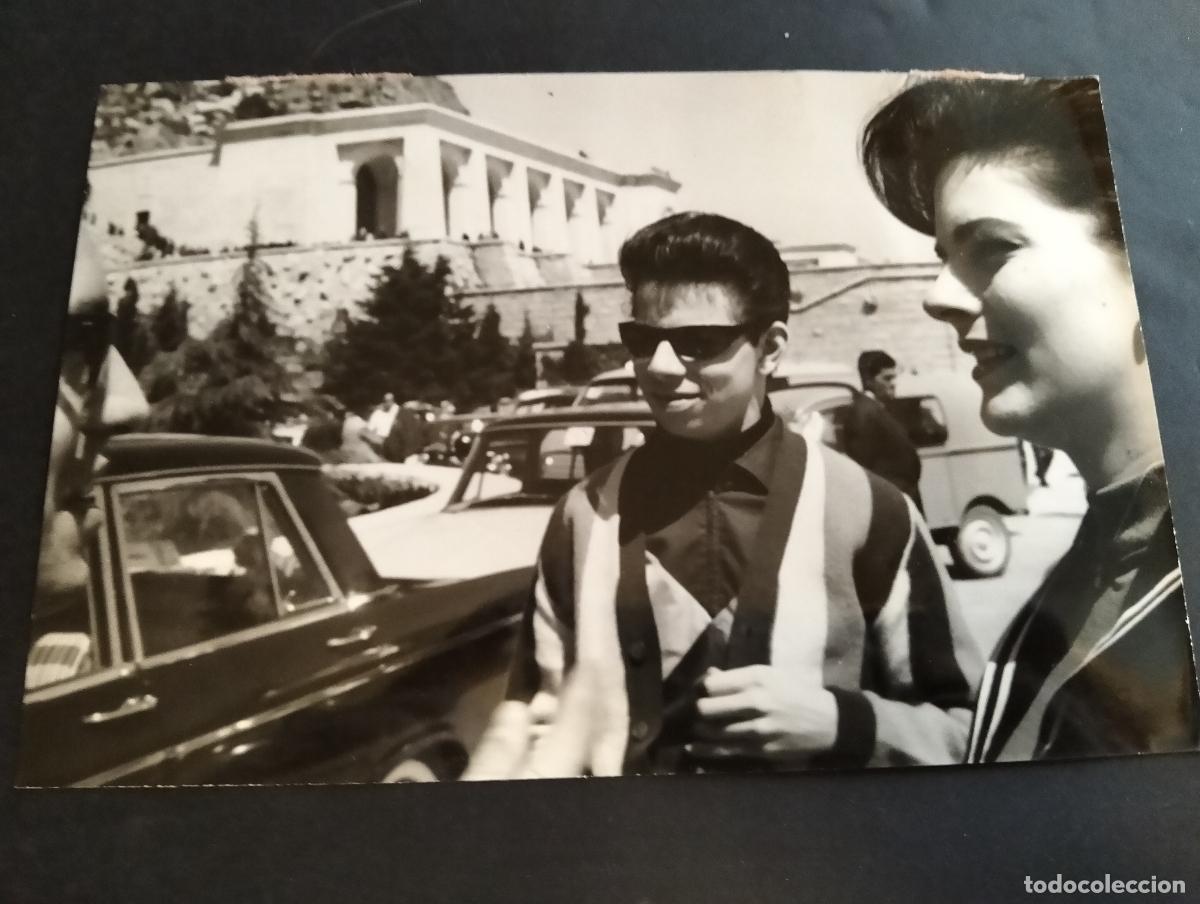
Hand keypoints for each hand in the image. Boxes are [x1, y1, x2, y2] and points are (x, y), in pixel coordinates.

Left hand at [690, 665, 837, 761]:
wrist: (828, 721)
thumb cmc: (796, 692)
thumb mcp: (770, 675)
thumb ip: (738, 677)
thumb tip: (709, 676)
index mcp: (757, 678)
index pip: (712, 684)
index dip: (700, 689)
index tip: (698, 692)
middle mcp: (756, 701)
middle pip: (707, 708)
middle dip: (697, 710)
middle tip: (695, 712)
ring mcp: (759, 728)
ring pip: (714, 732)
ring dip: (700, 730)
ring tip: (694, 728)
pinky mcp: (762, 749)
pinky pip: (727, 751)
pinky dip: (706, 751)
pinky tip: (693, 749)